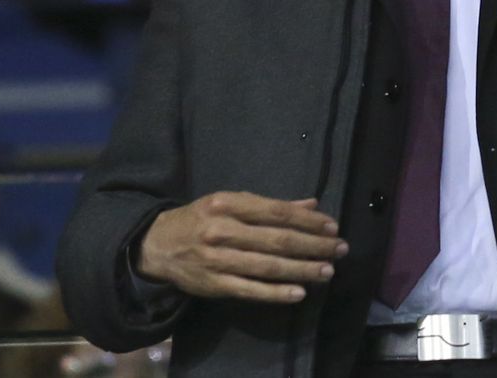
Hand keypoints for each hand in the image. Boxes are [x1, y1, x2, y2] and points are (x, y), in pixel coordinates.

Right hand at [136, 193, 346, 302]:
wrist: (155, 245)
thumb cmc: (201, 219)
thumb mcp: (231, 203)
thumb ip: (271, 205)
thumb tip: (312, 205)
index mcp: (229, 205)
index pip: (277, 213)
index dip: (308, 221)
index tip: (333, 227)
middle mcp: (223, 232)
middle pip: (277, 240)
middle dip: (314, 245)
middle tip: (340, 249)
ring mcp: (218, 260)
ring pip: (268, 267)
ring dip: (302, 270)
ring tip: (328, 271)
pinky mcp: (214, 285)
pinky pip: (250, 290)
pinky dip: (276, 293)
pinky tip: (299, 293)